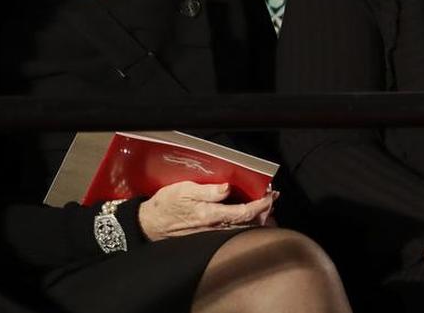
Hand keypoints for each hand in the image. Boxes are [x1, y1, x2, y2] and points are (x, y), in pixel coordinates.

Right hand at [137, 182, 276, 241]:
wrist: (151, 224)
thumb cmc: (167, 205)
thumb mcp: (184, 190)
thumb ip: (208, 190)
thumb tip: (228, 188)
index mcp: (211, 215)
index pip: (244, 212)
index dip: (260, 205)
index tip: (270, 196)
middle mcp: (215, 228)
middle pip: (248, 223)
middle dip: (264, 211)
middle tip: (272, 198)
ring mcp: (214, 234)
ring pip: (243, 229)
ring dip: (257, 218)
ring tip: (266, 207)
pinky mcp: (210, 236)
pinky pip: (234, 232)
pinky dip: (246, 224)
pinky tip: (249, 218)